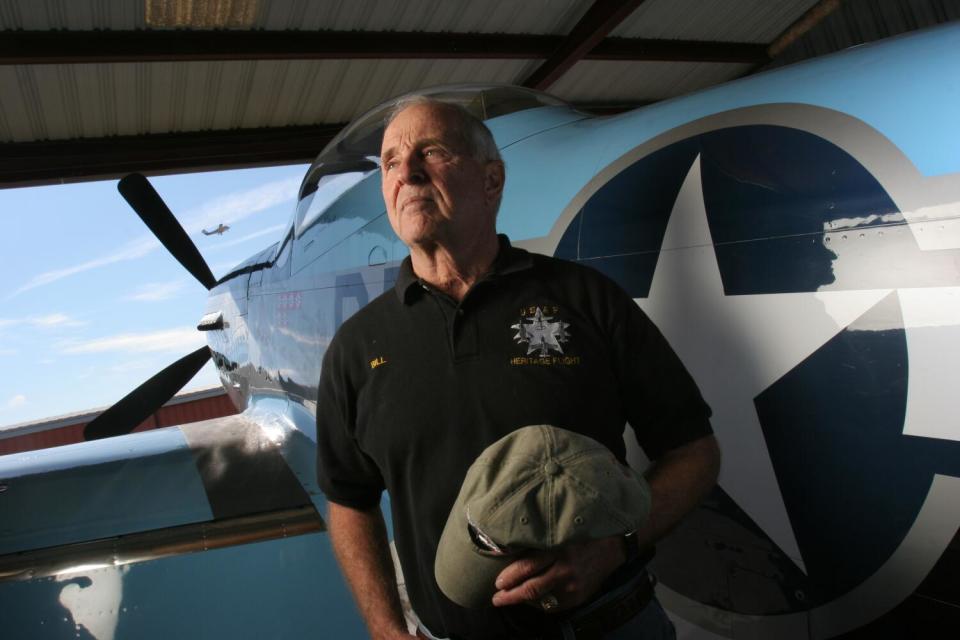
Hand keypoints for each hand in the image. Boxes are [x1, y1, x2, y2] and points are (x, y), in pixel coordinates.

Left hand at [491, 536, 625, 610]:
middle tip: (496, 598)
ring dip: (523, 600)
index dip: (510, 576)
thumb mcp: (561, 532)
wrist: (613, 547)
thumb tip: (514, 552)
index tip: (497, 583)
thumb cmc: (582, 534)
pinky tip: (533, 601)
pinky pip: (555, 605)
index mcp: (558, 548)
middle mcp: (565, 568)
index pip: (528, 566)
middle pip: (532, 587)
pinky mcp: (580, 596)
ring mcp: (573, 585)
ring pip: (541, 598)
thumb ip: (541, 543)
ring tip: (510, 599)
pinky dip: (542, 603)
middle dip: (510, 595)